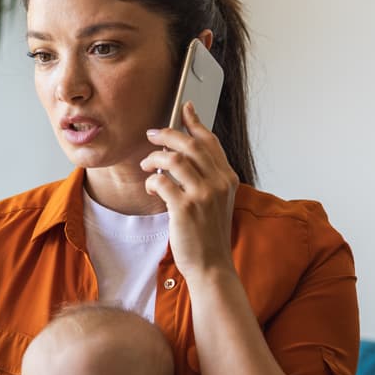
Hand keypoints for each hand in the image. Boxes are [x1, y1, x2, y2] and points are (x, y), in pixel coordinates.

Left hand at [140, 102, 237, 280]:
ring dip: (154, 158)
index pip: (210, 141)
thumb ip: (206, 178)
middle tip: (151, 135)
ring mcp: (203, 195)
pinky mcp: (185, 208)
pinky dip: (151, 181)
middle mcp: (218, 183)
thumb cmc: (208, 235)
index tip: (184, 107)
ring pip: (173, 159)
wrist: (211, 266)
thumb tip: (183, 155)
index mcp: (227, 178)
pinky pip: (161, 181)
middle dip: (166, 134)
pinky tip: (151, 190)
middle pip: (190, 144)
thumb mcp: (215, 201)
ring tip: (147, 166)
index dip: (195, 122)